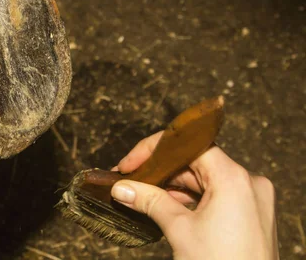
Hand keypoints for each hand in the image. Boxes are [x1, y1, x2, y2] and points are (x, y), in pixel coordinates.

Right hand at [110, 131, 278, 259]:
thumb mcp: (178, 229)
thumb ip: (150, 201)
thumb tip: (123, 188)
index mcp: (234, 179)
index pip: (189, 147)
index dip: (155, 151)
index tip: (130, 163)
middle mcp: (249, 183)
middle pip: (197, 163)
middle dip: (162, 172)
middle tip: (132, 180)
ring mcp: (253, 200)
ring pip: (206, 180)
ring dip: (175, 187)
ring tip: (145, 195)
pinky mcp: (252, 216)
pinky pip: (218, 196)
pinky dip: (193, 200)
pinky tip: (168, 208)